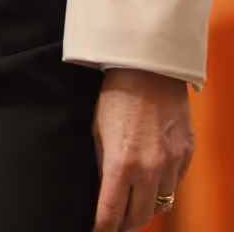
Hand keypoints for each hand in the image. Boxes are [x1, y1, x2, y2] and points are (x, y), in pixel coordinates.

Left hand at [93, 68, 193, 230]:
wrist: (150, 71)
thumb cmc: (117, 97)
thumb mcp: (98, 130)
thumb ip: (105, 164)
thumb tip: (106, 190)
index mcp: (121, 163)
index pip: (112, 212)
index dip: (104, 228)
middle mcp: (149, 170)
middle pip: (140, 217)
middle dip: (125, 224)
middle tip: (115, 224)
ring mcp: (172, 165)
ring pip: (160, 205)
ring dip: (146, 209)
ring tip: (133, 207)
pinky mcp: (187, 157)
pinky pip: (175, 187)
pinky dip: (162, 191)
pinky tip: (151, 185)